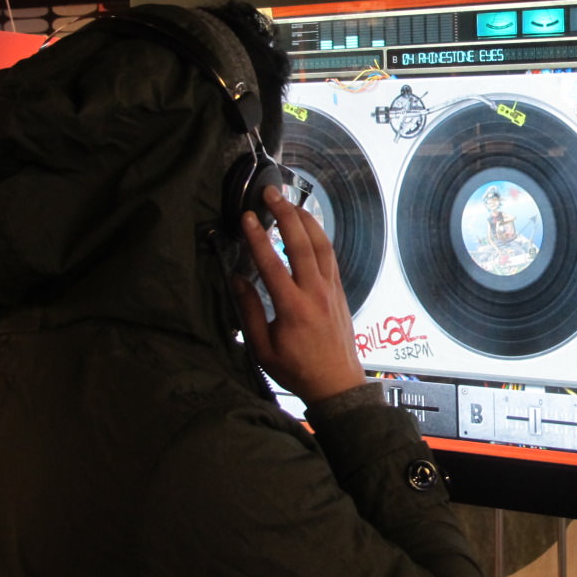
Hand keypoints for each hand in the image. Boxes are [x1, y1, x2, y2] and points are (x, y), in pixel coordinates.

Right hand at [232, 187, 366, 402]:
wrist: (337, 383)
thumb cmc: (296, 369)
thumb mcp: (262, 347)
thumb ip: (249, 311)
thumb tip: (236, 279)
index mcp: (293, 308)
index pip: (272, 264)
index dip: (257, 238)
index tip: (246, 217)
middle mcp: (315, 293)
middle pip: (301, 244)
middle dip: (286, 214)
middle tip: (271, 193)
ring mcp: (331, 289)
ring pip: (321, 245)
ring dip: (306, 220)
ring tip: (290, 202)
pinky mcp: (339, 290)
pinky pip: (330, 256)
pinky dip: (319, 237)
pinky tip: (309, 227)